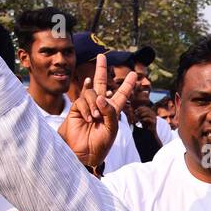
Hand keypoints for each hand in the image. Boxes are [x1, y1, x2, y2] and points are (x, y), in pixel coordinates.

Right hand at [59, 54, 136, 169]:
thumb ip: (110, 112)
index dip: (127, 85)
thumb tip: (101, 96)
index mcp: (113, 111)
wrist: (83, 153)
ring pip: (92, 92)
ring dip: (94, 103)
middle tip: (102, 57)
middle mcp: (100, 106)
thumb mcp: (111, 130)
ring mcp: (87, 106)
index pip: (121, 95)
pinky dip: (85, 108)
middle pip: (102, 84)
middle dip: (101, 70)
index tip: (134, 74)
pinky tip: (87, 118)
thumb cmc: (100, 144)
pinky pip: (82, 99)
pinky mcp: (76, 108)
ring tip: (95, 118)